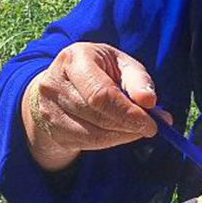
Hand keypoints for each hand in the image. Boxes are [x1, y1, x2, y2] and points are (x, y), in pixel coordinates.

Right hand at [21, 42, 165, 171]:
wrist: (62, 83)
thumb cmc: (99, 71)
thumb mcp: (120, 64)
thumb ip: (138, 79)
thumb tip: (149, 101)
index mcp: (74, 59)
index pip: (101, 93)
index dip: (128, 112)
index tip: (152, 124)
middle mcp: (55, 84)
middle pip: (97, 115)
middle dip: (129, 124)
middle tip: (151, 128)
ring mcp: (49, 109)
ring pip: (94, 133)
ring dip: (122, 135)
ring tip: (136, 127)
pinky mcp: (52, 129)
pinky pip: (88, 143)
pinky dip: (111, 141)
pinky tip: (119, 132)